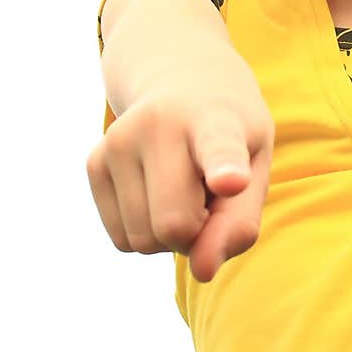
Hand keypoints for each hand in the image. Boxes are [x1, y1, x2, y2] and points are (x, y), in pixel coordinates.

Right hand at [86, 65, 274, 282]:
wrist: (181, 79)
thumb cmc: (231, 135)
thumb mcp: (256, 168)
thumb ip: (239, 223)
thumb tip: (201, 272)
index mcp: (216, 120)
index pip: (218, 149)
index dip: (223, 168)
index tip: (231, 182)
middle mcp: (159, 124)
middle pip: (174, 226)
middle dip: (196, 235)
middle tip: (209, 201)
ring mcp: (118, 141)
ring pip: (143, 241)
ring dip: (169, 235)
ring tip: (183, 189)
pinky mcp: (94, 163)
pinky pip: (122, 240)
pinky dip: (146, 232)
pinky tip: (157, 192)